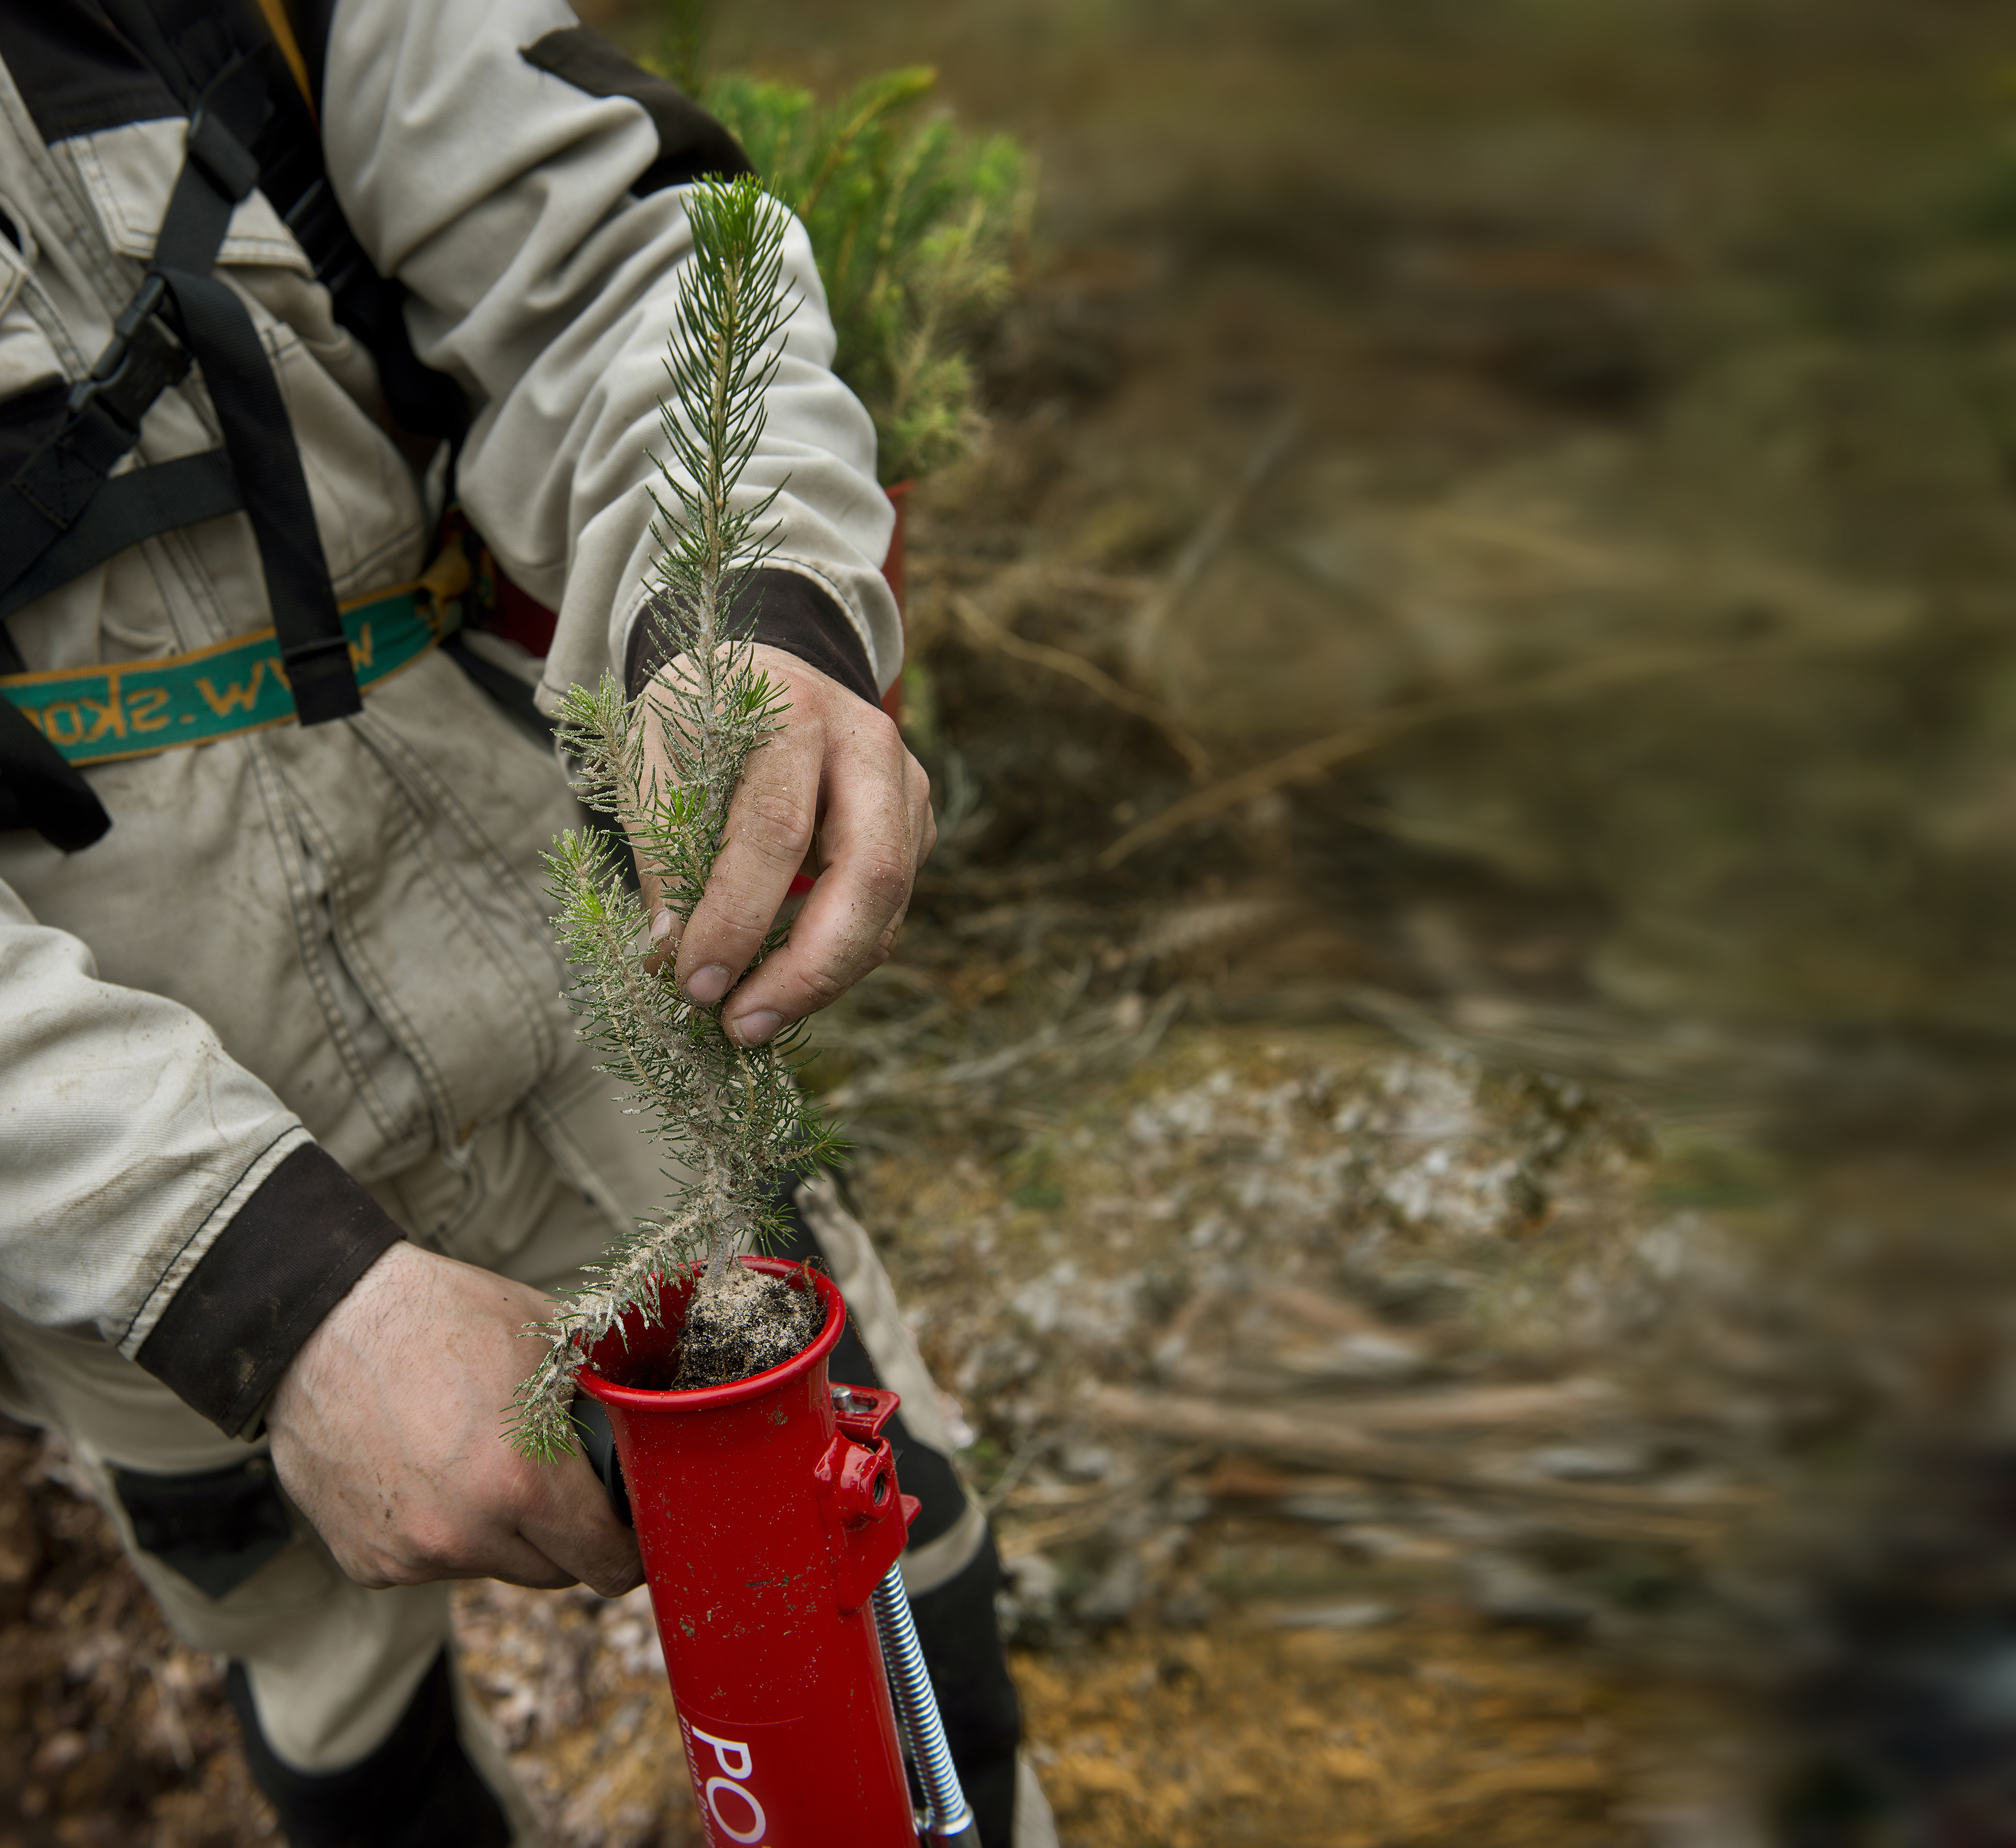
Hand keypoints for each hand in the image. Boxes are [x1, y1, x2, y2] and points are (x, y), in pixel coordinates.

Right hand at [267, 1242, 642, 1594]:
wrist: (323, 1320)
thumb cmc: (441, 1316)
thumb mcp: (547, 1338)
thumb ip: (599, 1398)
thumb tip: (646, 1427)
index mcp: (521, 1482)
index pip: (604, 1561)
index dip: (628, 1549)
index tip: (631, 1534)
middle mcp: (465, 1534)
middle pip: (553, 1572)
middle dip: (568, 1537)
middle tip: (562, 1488)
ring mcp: (410, 1554)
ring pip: (492, 1567)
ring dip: (502, 1533)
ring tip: (483, 1463)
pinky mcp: (366, 1561)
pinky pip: (431, 1563)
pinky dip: (443, 1532)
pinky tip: (429, 1472)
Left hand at [638, 644, 933, 1045]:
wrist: (768, 667)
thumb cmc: (702, 715)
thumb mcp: (654, 755)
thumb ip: (661, 845)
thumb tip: (665, 955)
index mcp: (794, 710)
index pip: (776, 827)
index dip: (736, 915)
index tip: (692, 981)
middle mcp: (869, 744)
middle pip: (870, 873)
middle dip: (809, 967)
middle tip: (744, 1024)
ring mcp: (907, 784)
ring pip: (890, 903)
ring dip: (824, 976)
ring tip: (754, 1018)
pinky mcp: (918, 822)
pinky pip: (888, 908)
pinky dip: (838, 956)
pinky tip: (785, 980)